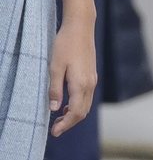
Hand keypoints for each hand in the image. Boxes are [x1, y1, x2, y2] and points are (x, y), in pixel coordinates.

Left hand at [48, 16, 97, 136]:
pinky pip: (87, 97)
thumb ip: (55, 89)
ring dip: (74, 115)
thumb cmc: (65, 44)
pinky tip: (67, 104)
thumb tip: (55, 109)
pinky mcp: (92, 75)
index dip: (65, 125)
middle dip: (70, 123)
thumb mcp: (55, 66)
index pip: (76, 113)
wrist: (81, 27)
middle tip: (55, 129)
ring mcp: (92, 80)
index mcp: (81, 84)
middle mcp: (90, 84)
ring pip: (86, 105)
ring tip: (59, 118)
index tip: (54, 132)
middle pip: (83, 112)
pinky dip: (78, 106)